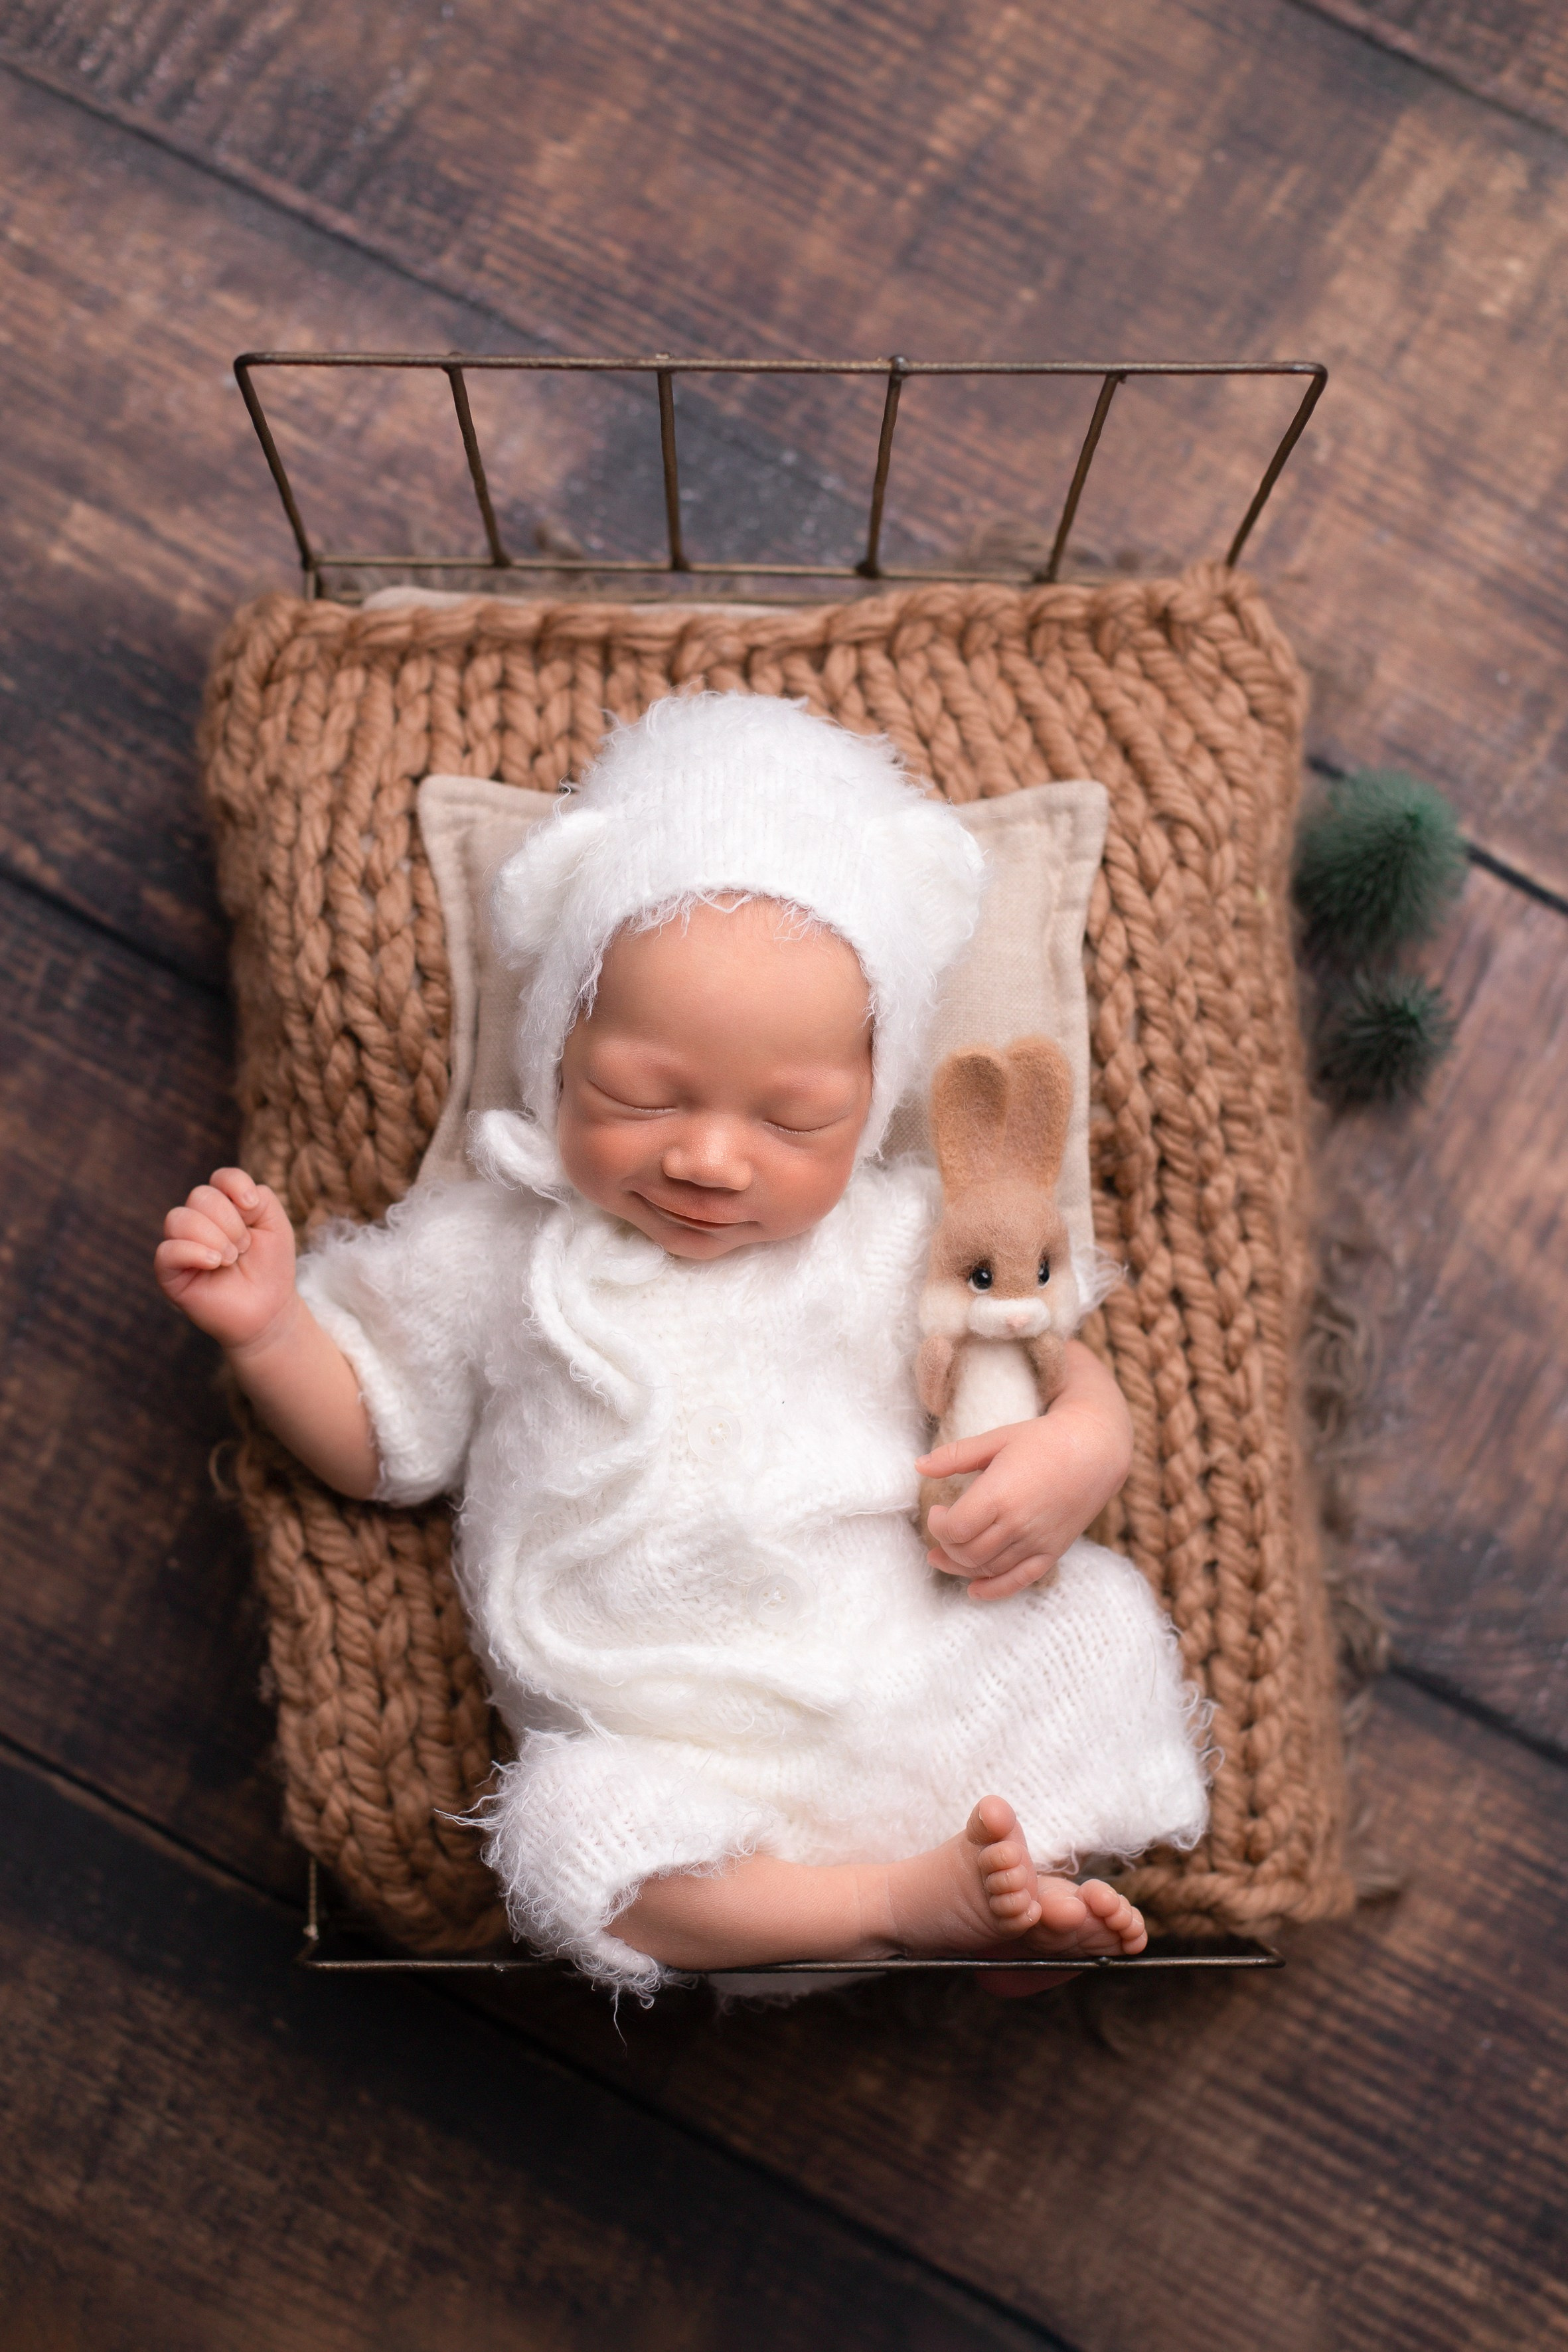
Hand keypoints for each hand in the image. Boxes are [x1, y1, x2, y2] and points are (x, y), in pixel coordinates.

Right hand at [155, 1167, 298, 1353]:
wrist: (269, 1310)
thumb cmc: (271, 1267)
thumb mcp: (276, 1225)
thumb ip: (261, 1197)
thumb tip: (233, 1196)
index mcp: (223, 1207)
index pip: (220, 1178)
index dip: (236, 1185)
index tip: (253, 1208)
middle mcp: (198, 1221)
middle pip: (199, 1196)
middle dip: (229, 1221)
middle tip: (243, 1247)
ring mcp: (181, 1246)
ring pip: (178, 1218)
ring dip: (213, 1237)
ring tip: (230, 1258)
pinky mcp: (170, 1273)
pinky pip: (167, 1251)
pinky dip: (193, 1252)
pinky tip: (214, 1264)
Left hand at [917, 1341, 1133, 1600]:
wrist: (1095, 1449)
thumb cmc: (1043, 1439)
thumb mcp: (996, 1439)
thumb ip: (955, 1456)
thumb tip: (918, 1465)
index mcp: (999, 1495)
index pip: (954, 1529)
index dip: (938, 1525)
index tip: (936, 1511)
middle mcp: (1017, 1524)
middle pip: (967, 1552)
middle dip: (946, 1546)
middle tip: (940, 1531)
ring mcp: (1036, 1541)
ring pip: (987, 1569)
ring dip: (961, 1567)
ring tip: (944, 1557)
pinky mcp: (1053, 1551)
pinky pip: (1019, 1580)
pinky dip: (994, 1589)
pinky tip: (975, 1590)